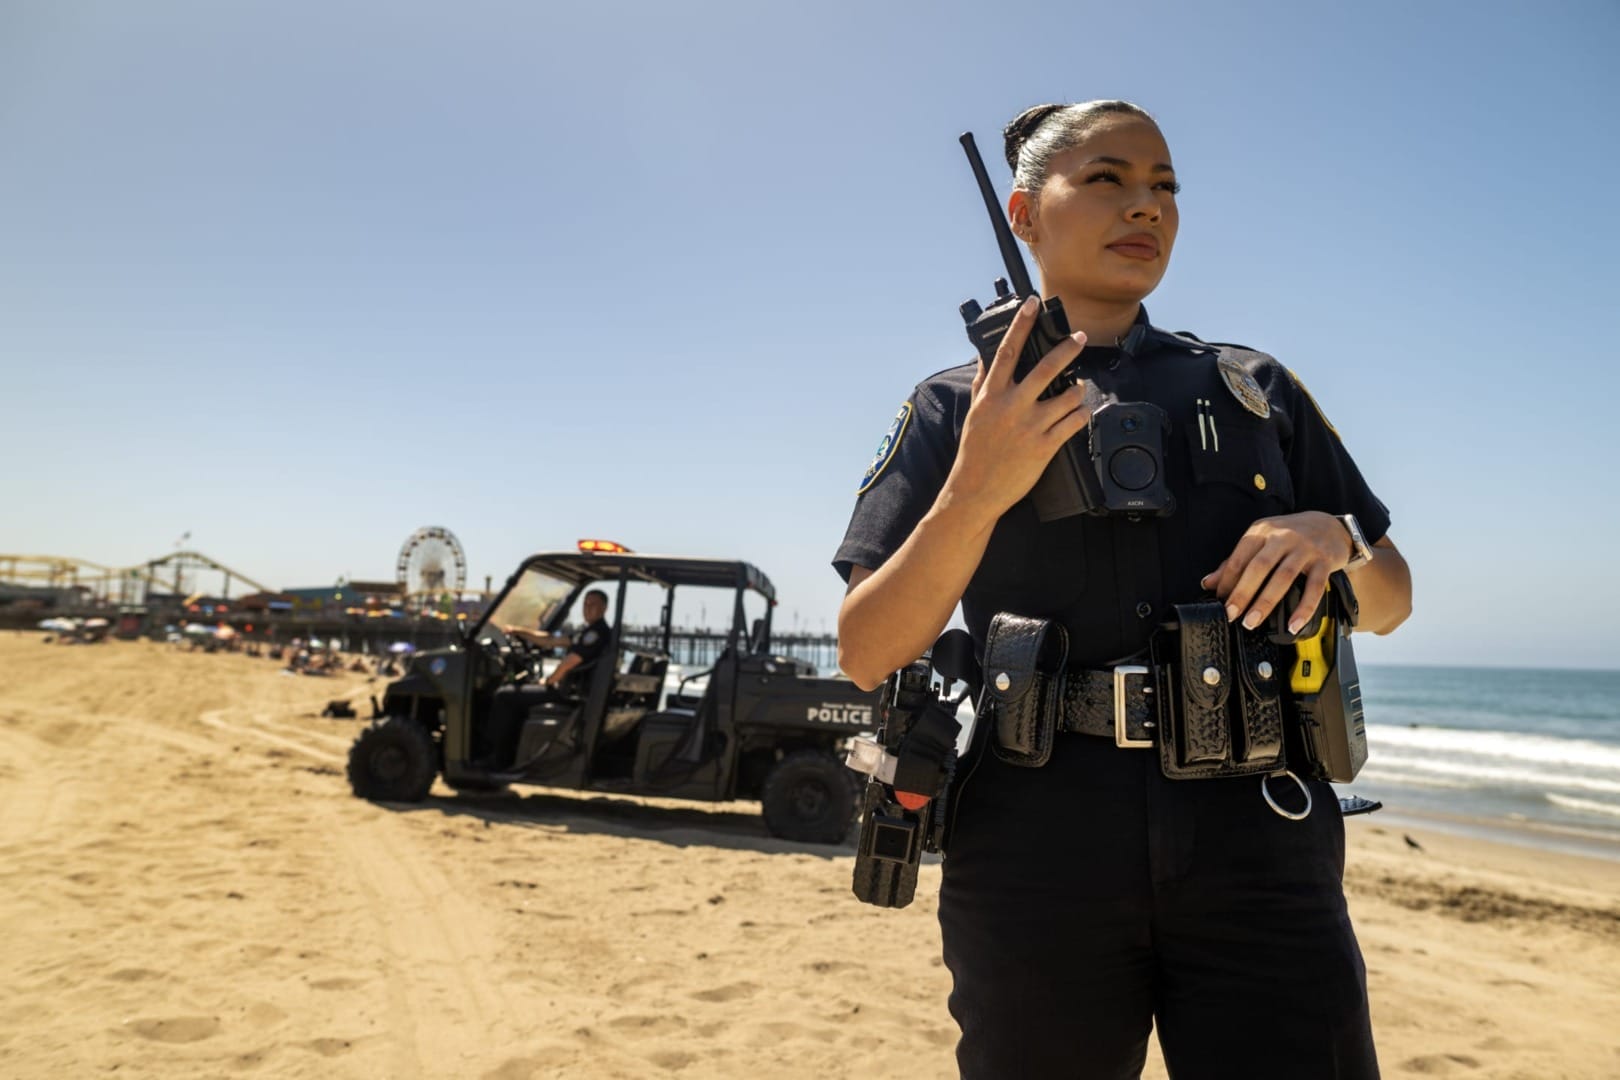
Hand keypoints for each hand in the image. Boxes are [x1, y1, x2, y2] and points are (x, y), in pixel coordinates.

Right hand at [947, 296, 1092, 518]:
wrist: (974, 490)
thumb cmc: (973, 452)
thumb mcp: (973, 413)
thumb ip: (981, 383)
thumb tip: (984, 358)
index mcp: (992, 395)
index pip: (1008, 351)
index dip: (1021, 324)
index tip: (1032, 303)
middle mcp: (1011, 406)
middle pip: (1046, 367)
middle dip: (1068, 348)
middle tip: (1080, 337)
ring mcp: (1029, 426)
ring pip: (1067, 396)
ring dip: (1076, 391)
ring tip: (1075, 392)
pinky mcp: (1044, 446)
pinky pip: (1073, 423)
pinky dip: (1081, 415)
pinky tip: (1080, 414)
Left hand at [1201, 511, 1354, 633]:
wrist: (1330, 526)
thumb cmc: (1291, 535)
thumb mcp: (1261, 540)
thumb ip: (1236, 561)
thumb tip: (1209, 583)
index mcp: (1261, 531)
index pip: (1239, 558)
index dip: (1227, 582)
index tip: (1220, 602)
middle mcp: (1282, 537)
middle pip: (1258, 567)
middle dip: (1242, 593)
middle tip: (1232, 614)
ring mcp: (1304, 549)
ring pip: (1283, 577)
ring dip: (1266, 602)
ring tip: (1253, 621)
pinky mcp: (1324, 561)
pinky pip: (1314, 588)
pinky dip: (1303, 608)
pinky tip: (1293, 624)